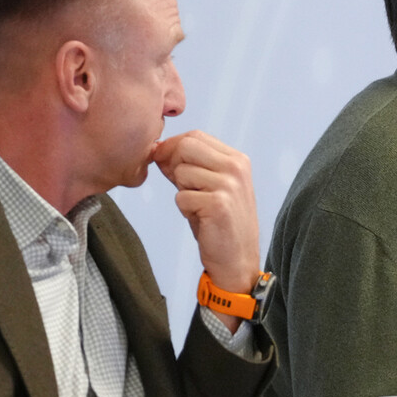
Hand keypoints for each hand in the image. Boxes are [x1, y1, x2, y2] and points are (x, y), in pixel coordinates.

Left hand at [153, 130, 260, 302]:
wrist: (237, 260)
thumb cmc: (220, 224)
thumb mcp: (209, 187)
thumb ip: (189, 166)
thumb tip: (158, 149)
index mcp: (237, 160)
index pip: (195, 136)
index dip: (173, 147)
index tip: (164, 163)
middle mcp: (236, 168)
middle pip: (186, 146)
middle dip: (173, 164)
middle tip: (181, 186)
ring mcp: (229, 185)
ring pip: (181, 172)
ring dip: (181, 191)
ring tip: (198, 207)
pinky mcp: (218, 204)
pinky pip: (181, 196)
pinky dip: (185, 209)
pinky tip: (201, 219)